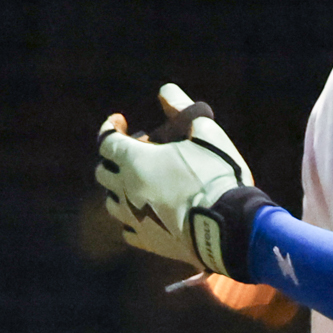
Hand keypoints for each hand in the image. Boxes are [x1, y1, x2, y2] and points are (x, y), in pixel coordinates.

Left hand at [96, 84, 263, 279]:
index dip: (111, 127)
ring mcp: (133, 218)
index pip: (106, 141)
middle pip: (103, 172)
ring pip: (111, 203)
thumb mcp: (207, 133)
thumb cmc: (218, 175)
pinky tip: (148, 213)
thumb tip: (165, 91)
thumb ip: (183, 109)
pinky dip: (132, 218)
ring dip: (121, 190)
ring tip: (144, 185)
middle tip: (140, 154)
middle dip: (114, 159)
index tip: (121, 121)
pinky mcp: (146, 241)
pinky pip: (127, 229)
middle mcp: (125, 189)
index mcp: (135, 161)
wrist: (229, 225)